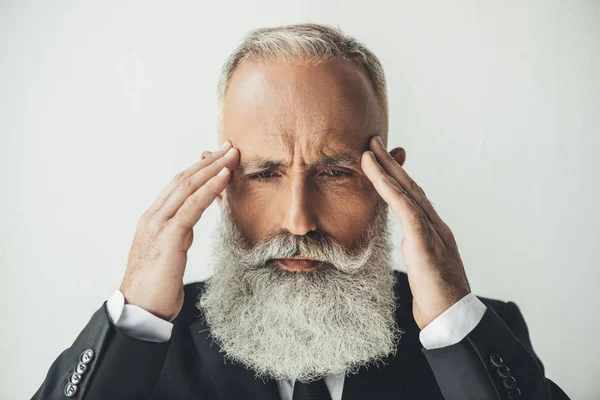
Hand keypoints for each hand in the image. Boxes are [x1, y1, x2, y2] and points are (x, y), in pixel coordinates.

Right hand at [120, 141, 238, 321]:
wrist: (139, 311)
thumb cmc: (155, 287)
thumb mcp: (169, 254)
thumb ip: (177, 236)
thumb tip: (187, 227)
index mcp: (153, 219)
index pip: (178, 185)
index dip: (200, 169)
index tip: (219, 157)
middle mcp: (153, 216)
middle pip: (184, 179)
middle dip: (209, 161)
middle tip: (230, 147)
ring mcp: (159, 225)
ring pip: (188, 187)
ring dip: (213, 168)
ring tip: (232, 155)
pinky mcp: (169, 237)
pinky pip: (192, 207)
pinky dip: (210, 189)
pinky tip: (224, 178)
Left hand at [361, 135, 470, 329]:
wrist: (453, 319)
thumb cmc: (437, 298)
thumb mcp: (422, 267)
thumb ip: (416, 250)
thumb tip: (408, 242)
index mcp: (433, 231)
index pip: (412, 197)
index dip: (397, 177)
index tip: (381, 160)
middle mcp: (435, 226)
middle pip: (410, 187)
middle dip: (391, 163)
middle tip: (373, 142)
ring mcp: (433, 232)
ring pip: (408, 193)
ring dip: (387, 170)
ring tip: (369, 151)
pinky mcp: (427, 244)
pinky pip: (407, 211)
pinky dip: (391, 191)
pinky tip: (378, 177)